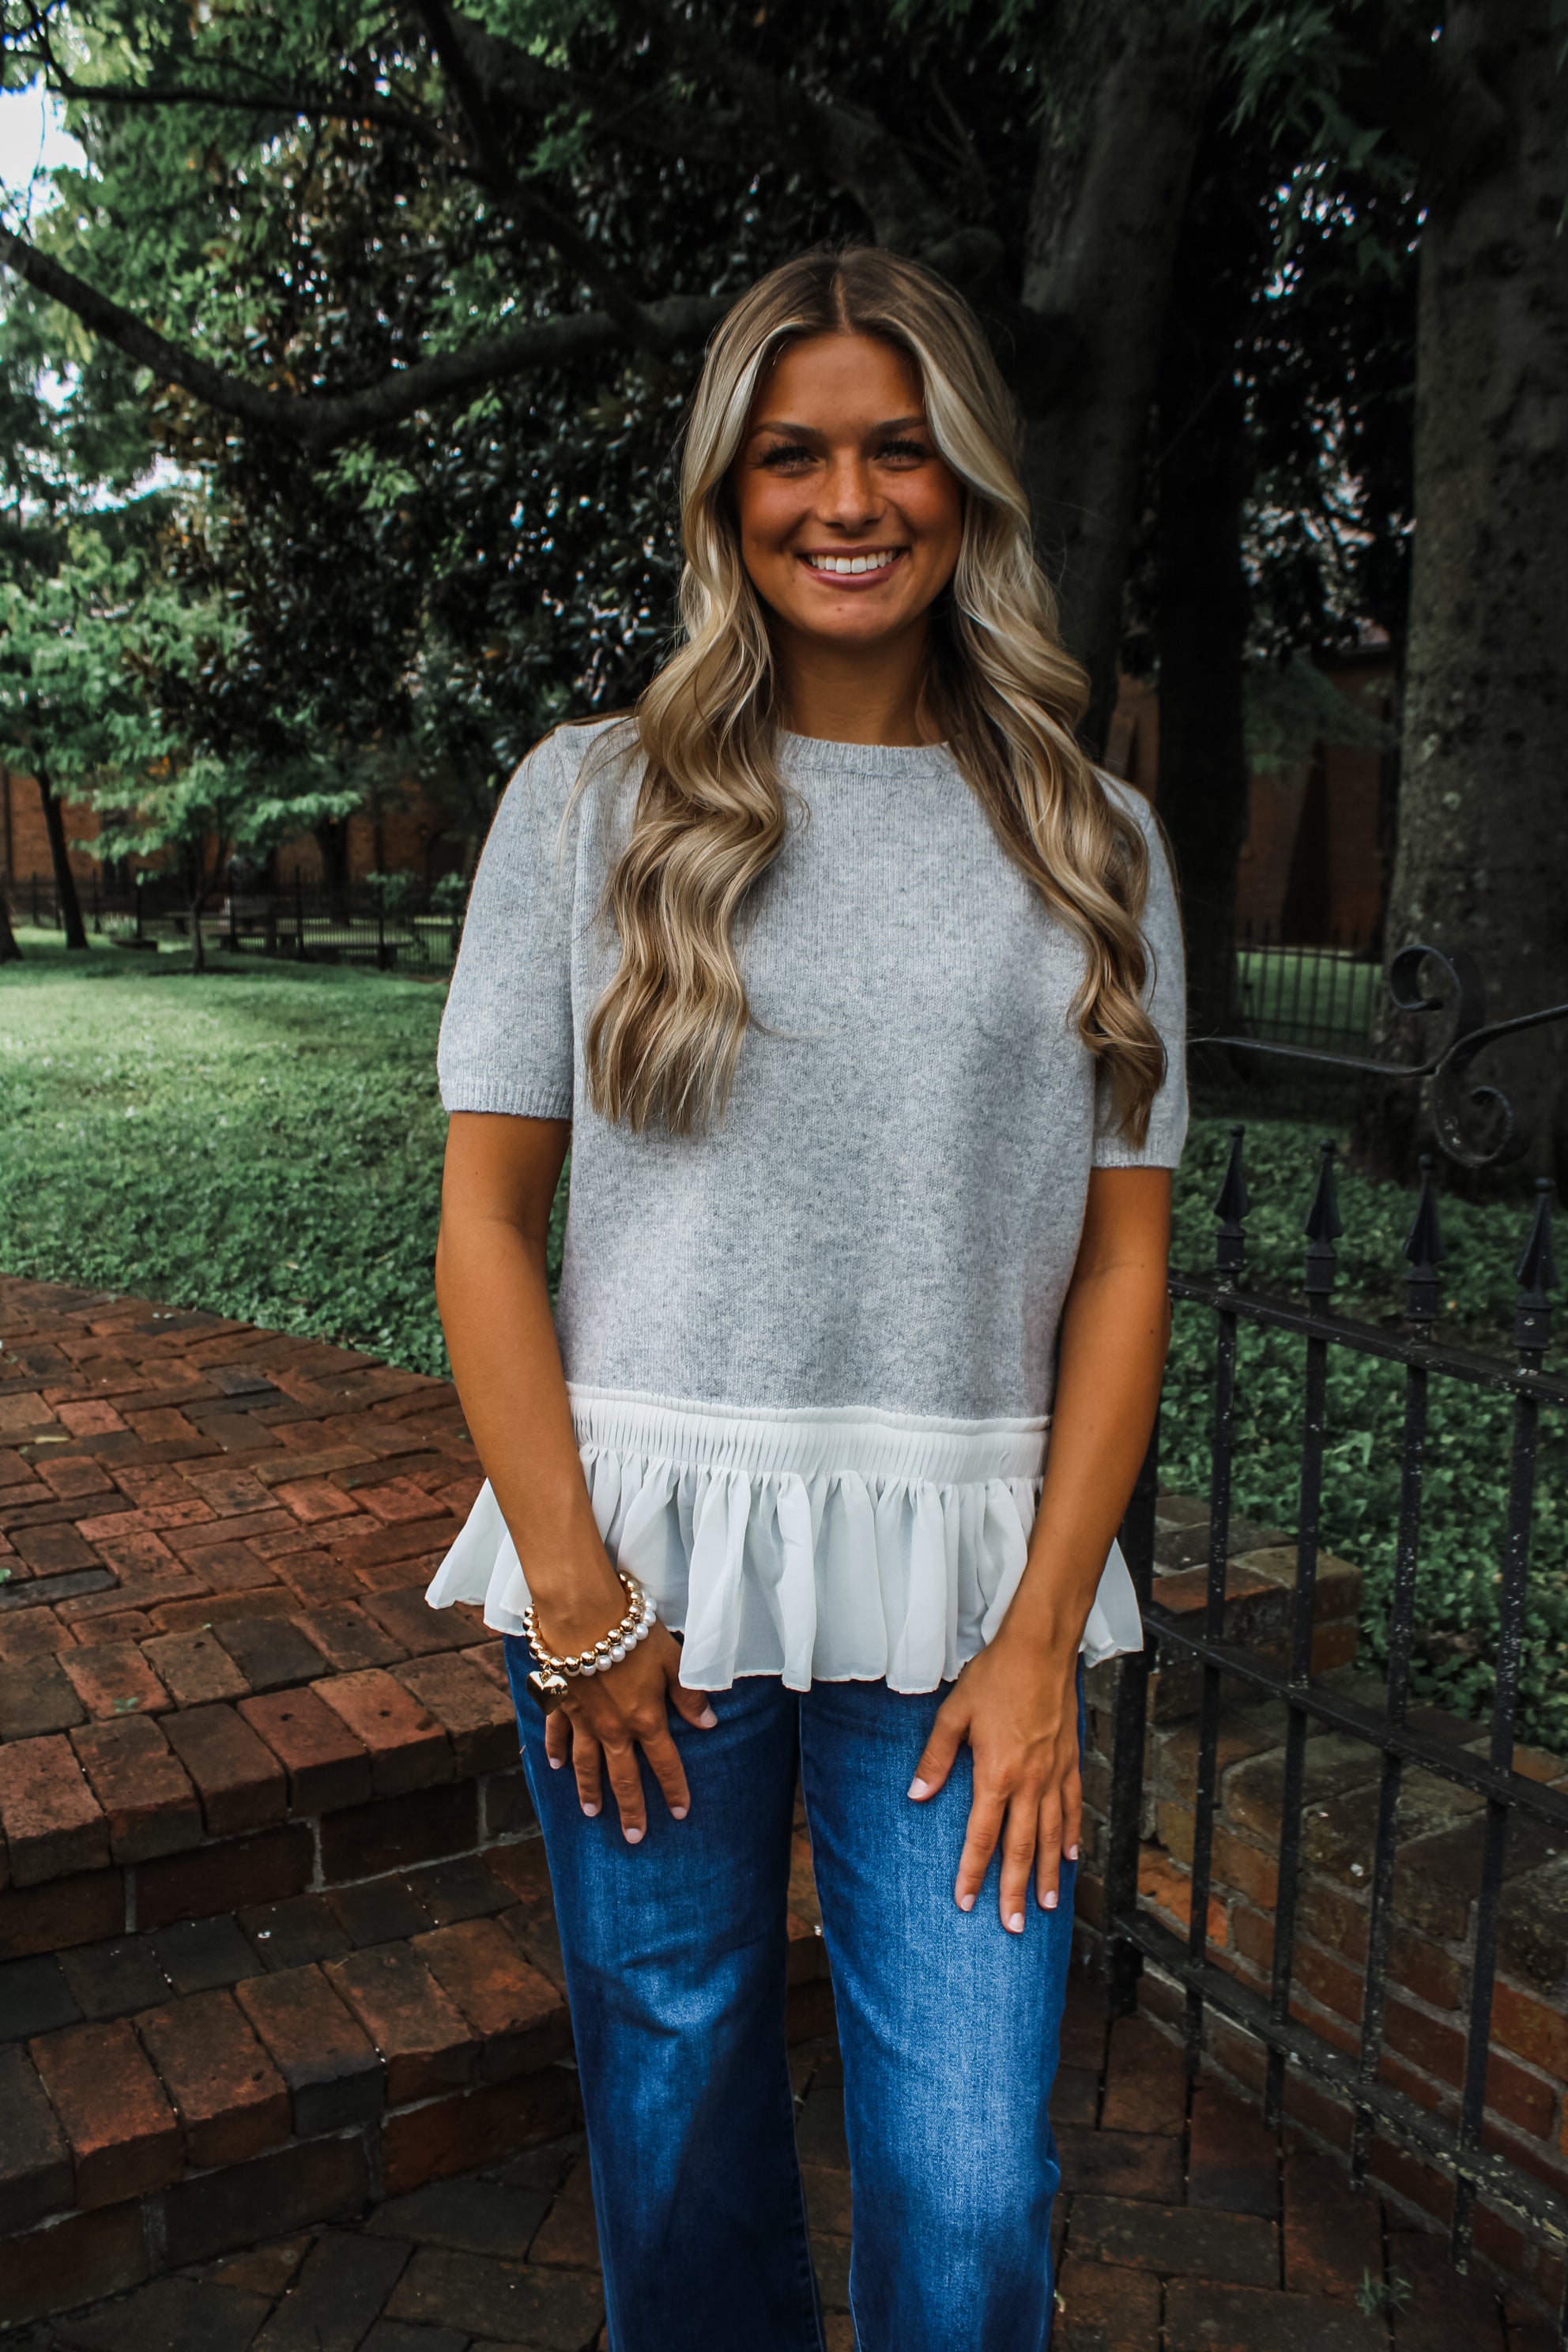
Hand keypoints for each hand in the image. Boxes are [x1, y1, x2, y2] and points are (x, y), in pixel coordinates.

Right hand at [541, 1618, 715, 1842]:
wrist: (582, 1615)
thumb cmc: (633, 1630)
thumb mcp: (672, 1659)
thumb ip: (688, 1694)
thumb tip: (708, 1723)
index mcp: (645, 1719)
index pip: (665, 1764)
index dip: (674, 1790)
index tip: (680, 1814)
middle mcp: (613, 1728)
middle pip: (623, 1777)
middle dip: (630, 1809)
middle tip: (634, 1838)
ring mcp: (583, 1719)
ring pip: (586, 1764)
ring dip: (590, 1790)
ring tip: (593, 1814)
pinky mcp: (560, 1702)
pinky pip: (557, 1733)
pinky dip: (555, 1750)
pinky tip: (555, 1765)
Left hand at [907, 1629, 1080, 1932]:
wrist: (1041, 1648)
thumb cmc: (994, 1677)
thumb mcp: (954, 1714)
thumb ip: (936, 1759)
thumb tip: (917, 1796)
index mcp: (997, 1774)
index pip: (983, 1836)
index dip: (974, 1872)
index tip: (966, 1902)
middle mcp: (1030, 1782)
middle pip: (1021, 1848)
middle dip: (1014, 1891)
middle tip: (1012, 1927)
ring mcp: (1055, 1774)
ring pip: (1052, 1836)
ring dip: (1047, 1874)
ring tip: (1044, 1906)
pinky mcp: (1070, 1761)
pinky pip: (1073, 1808)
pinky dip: (1072, 1836)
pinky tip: (1070, 1858)